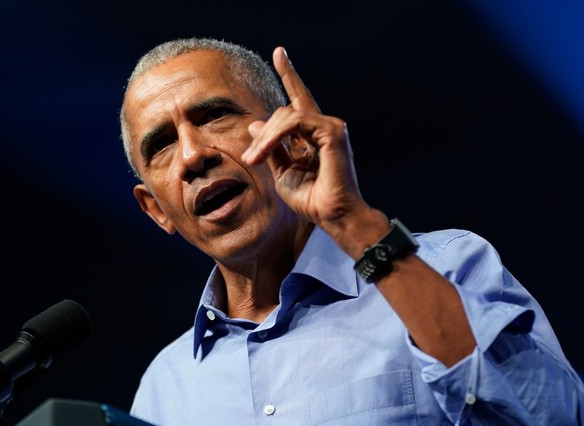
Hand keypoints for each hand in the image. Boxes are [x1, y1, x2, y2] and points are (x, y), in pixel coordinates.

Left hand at [242, 47, 367, 228]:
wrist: (332, 215)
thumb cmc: (311, 199)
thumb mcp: (282, 172)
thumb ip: (270, 147)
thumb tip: (254, 123)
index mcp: (312, 134)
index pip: (299, 98)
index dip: (289, 74)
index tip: (279, 52)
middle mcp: (324, 126)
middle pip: (284, 111)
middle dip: (262, 134)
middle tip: (251, 159)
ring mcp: (331, 127)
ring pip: (286, 115)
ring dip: (266, 138)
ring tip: (255, 159)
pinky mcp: (333, 131)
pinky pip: (295, 122)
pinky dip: (275, 136)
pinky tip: (265, 152)